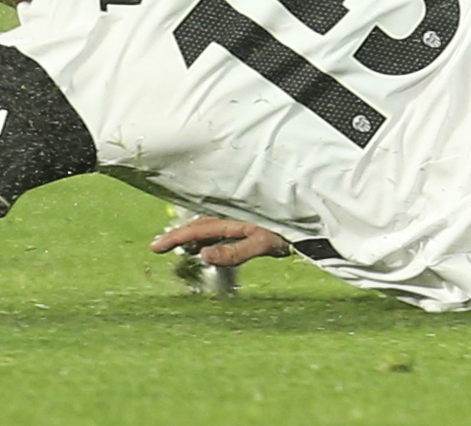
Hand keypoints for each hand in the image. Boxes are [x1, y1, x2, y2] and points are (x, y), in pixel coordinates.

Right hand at [149, 215, 292, 270]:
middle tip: (159, 246)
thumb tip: (203, 256)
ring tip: (180, 246)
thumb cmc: (290, 228)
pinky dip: (212, 236)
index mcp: (233, 217)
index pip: (197, 228)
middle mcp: (234, 213)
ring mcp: (243, 216)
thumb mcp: (263, 242)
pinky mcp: (252, 221)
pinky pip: (224, 227)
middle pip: (201, 224)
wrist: (316, 215)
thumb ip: (234, 251)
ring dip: (196, 235)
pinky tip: (210, 245)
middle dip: (180, 235)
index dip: (175, 237)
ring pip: (212, 225)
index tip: (154, 248)